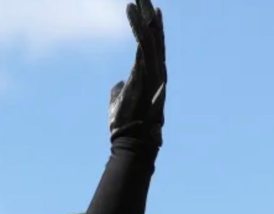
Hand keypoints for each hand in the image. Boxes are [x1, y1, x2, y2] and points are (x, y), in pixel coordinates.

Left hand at [109, 0, 165, 146]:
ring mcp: (153, 71)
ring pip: (149, 37)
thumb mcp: (119, 103)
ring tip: (137, 0)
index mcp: (152, 75)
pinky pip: (142, 44)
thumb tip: (117, 84)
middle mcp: (156, 69)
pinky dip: (137, 28)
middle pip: (154, 36)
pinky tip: (134, 13)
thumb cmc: (127, 126)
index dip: (151, 28)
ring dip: (142, 17)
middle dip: (149, 15)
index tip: (150, 9)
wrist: (133, 141)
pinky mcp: (146, 72)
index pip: (152, 46)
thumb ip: (119, 90)